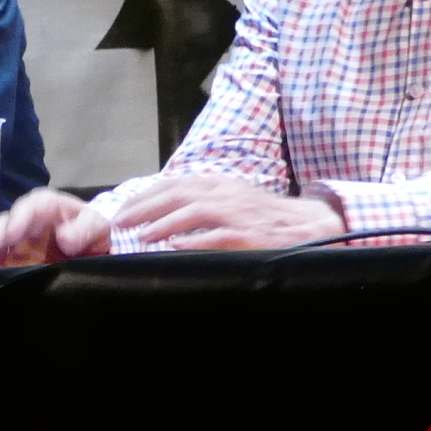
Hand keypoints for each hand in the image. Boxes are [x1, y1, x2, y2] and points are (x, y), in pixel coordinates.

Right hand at [0, 187, 96, 266]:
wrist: (95, 254)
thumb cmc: (93, 232)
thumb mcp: (98, 226)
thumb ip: (87, 228)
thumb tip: (65, 239)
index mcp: (48, 207)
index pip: (32, 206)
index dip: (19, 218)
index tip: (12, 235)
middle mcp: (27, 222)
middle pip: (7, 222)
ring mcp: (17, 242)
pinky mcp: (13, 261)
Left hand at [92, 173, 348, 252]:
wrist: (309, 225)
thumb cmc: (266, 217)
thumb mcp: (233, 201)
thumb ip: (203, 203)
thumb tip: (164, 216)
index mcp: (220, 184)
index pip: (175, 184)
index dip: (146, 196)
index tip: (124, 210)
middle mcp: (227, 194)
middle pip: (178, 194)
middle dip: (145, 207)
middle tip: (121, 222)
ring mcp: (239, 215)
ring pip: (195, 211)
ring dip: (164, 223)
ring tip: (141, 236)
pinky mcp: (250, 236)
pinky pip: (218, 237)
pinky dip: (194, 241)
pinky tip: (175, 247)